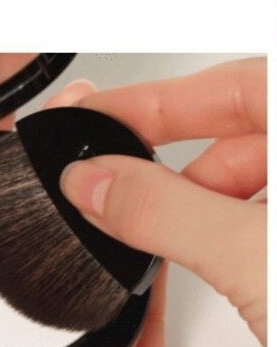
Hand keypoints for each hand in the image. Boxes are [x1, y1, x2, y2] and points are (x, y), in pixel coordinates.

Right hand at [59, 58, 266, 346]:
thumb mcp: (253, 256)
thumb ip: (165, 214)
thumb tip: (92, 185)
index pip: (225, 87)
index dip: (147, 103)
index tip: (91, 117)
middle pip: (235, 133)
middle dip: (173, 170)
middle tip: (123, 197)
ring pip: (245, 179)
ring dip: (198, 207)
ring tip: (171, 242)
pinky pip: (255, 215)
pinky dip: (223, 230)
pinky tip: (212, 259)